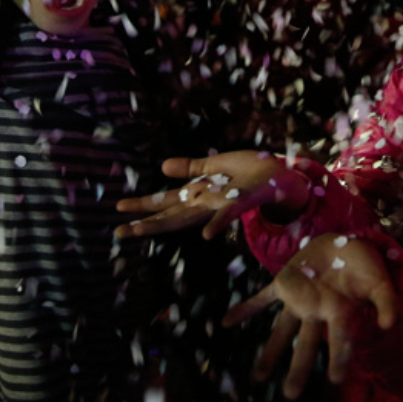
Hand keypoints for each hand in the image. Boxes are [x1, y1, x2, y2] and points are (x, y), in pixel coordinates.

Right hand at [115, 150, 310, 239]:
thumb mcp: (216, 165)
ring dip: (168, 223)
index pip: (168, 202)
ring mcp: (224, 204)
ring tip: (143, 230)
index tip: (119, 211)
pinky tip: (206, 236)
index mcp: (202, 195)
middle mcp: (209, 203)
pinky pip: (230, 214)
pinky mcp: (244, 200)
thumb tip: (162, 166)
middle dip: (146, 222)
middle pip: (173, 214)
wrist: (284, 177)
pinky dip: (218, 224)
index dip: (144, 207)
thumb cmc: (252, 172)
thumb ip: (191, 167)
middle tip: (119, 231)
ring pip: (192, 216)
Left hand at [222, 233, 401, 399]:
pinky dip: (246, 309)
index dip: (338, 358)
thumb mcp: (380, 280)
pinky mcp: (284, 284)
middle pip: (306, 345)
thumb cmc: (365, 264)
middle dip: (298, 369)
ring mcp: (299, 300)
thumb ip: (387, 301)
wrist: (345, 241)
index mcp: (341, 313)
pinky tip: (226, 321)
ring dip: (271, 351)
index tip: (334, 380)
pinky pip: (262, 299)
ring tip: (258, 376)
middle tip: (291, 394)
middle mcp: (318, 312)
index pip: (340, 339)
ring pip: (283, 330)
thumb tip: (389, 325)